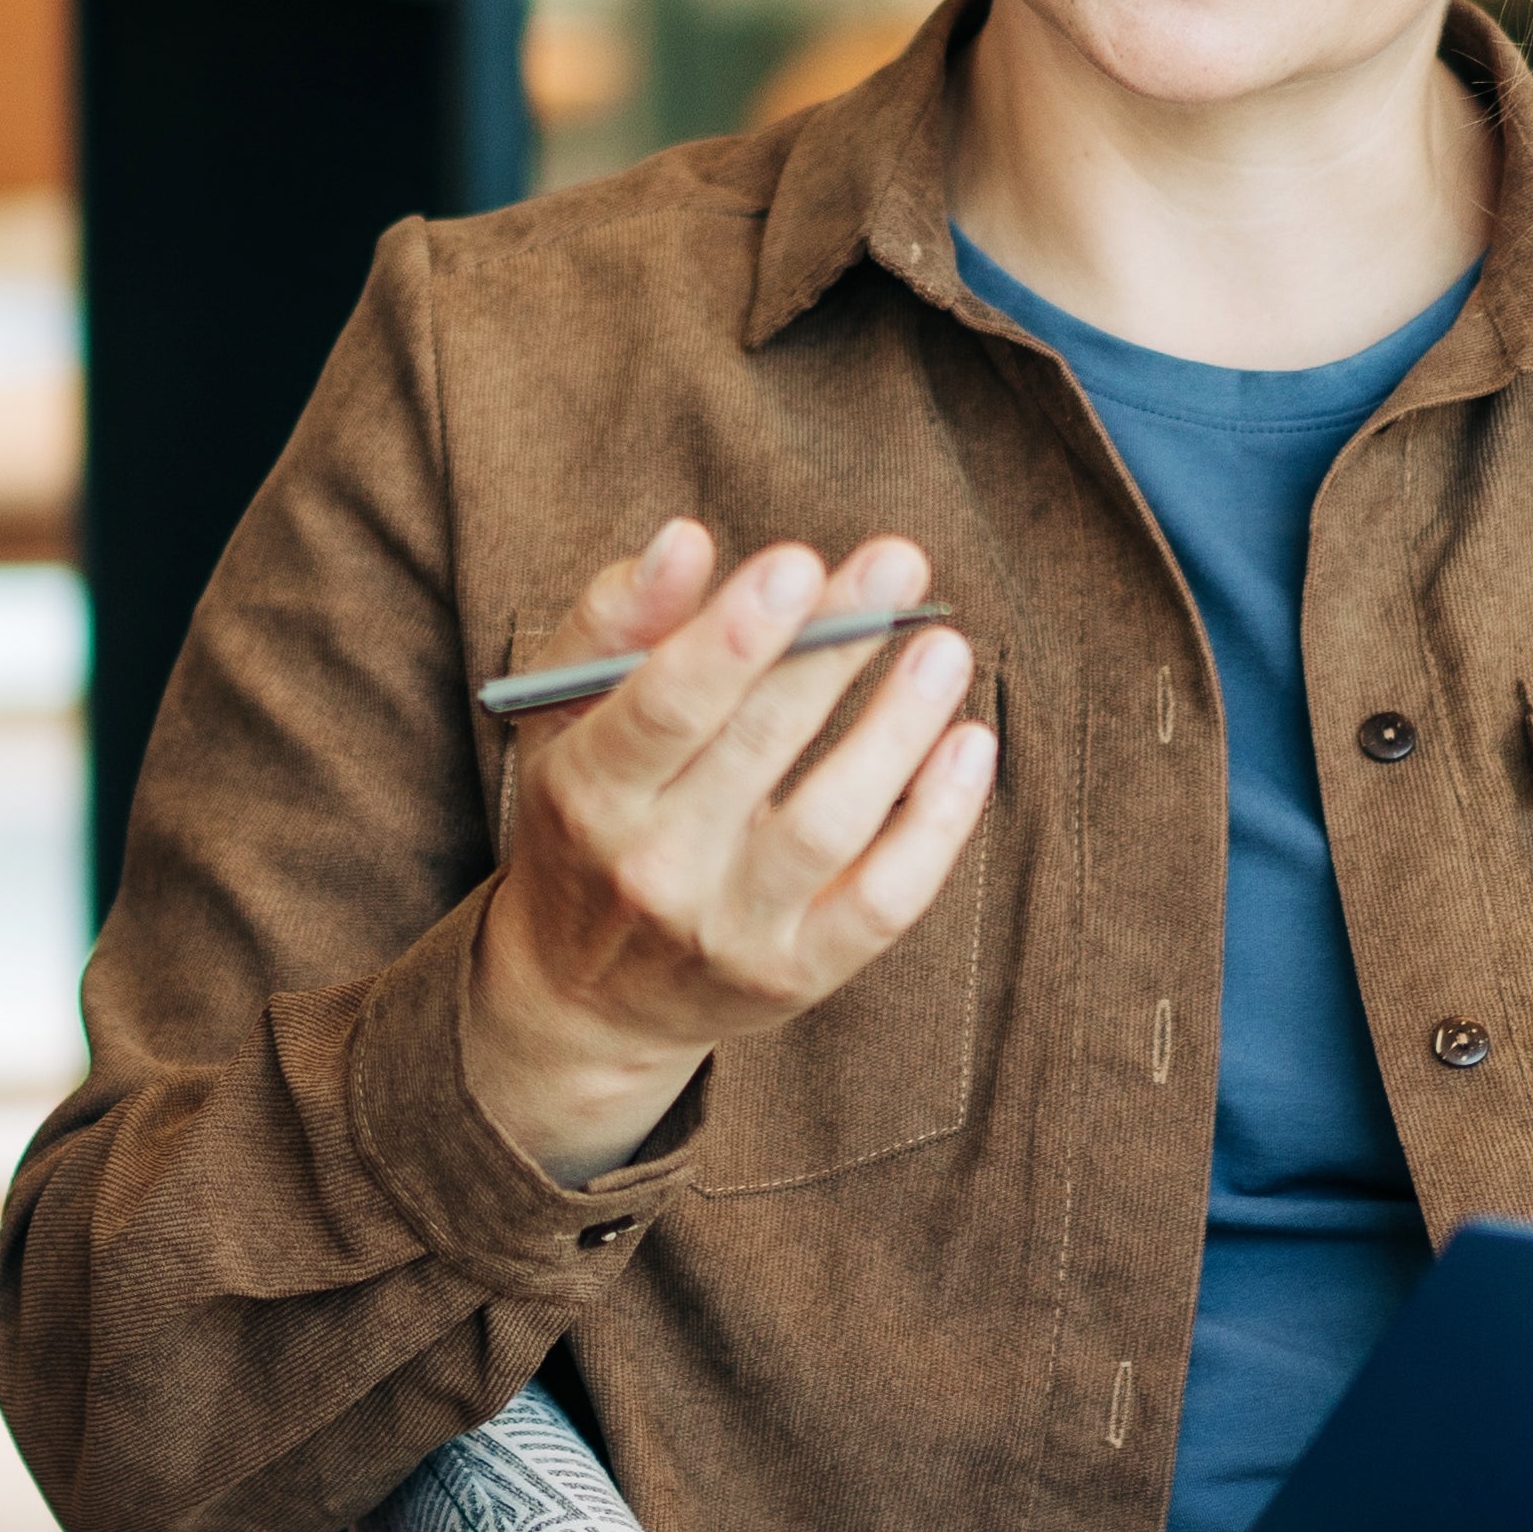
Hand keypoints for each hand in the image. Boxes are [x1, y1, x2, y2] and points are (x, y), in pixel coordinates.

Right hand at [466, 520, 995, 1182]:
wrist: (581, 992)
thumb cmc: (585, 818)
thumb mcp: (563, 718)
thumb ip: (616, 621)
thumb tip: (684, 539)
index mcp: (587, 791)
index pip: (662, 709)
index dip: (732, 637)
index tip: (798, 562)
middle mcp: (651, 868)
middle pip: (757, 747)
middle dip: (833, 648)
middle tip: (898, 563)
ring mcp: (728, 929)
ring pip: (829, 825)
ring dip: (895, 730)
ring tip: (942, 649)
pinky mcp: (794, 975)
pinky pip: (883, 902)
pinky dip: (937, 824)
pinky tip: (969, 745)